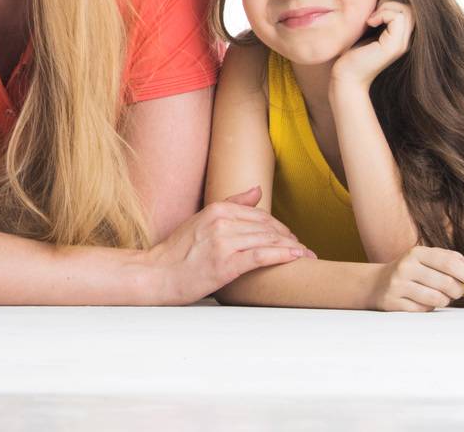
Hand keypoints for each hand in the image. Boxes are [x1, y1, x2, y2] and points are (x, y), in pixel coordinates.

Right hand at [147, 187, 314, 303]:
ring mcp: (224, 242)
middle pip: (267, 227)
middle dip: (289, 238)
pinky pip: (262, 256)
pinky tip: (296, 257)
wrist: (157, 273)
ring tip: (306, 255)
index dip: (278, 226)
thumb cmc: (177, 252)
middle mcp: (221, 222)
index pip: (259, 215)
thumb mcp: (201, 220)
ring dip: (292, 248)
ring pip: (268, 241)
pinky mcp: (227, 263)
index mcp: (216, 210)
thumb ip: (231, 204)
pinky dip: (283, 256)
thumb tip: (257, 190)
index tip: (289, 237)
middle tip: (302, 249)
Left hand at [331, 0, 413, 89]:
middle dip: (390, 2)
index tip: (372, 11)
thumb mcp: (364, 30)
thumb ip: (375, 17)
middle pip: (411, 7)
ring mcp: (401, 44)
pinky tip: (370, 22)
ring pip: (407, 10)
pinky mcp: (393, 46)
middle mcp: (404, 40)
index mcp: (398, 36)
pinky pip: (398, 18)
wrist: (345, 77)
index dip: (392, 2)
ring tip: (371, 18)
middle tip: (372, 13)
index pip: (408, 8)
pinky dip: (383, 13)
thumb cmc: (350, 53)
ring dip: (386, 7)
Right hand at [369, 245, 463, 311]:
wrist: (376, 284)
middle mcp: (405, 267)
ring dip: (444, 301)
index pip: (448, 262)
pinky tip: (422, 301)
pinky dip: (428, 308)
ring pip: (437, 299)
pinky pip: (423, 310)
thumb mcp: (426, 259)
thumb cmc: (410, 271)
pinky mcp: (393, 302)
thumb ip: (450, 260)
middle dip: (458, 291)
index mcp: (416, 253)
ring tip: (439, 296)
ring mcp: (397, 285)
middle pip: (446, 283)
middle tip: (457, 292)